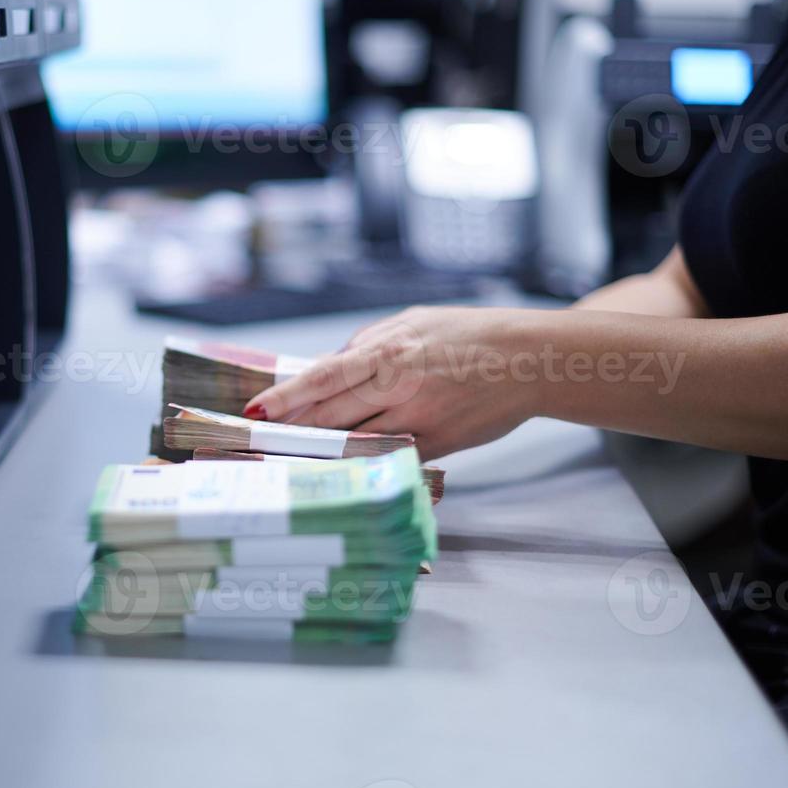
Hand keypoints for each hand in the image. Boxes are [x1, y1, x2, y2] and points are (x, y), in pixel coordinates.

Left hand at [244, 306, 544, 459]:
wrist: (530, 360)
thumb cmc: (470, 335)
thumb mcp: (414, 322)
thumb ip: (368, 343)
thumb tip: (328, 365)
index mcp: (390, 351)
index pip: (324, 377)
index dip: (287, 396)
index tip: (257, 410)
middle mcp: (399, 386)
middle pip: (332, 415)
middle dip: (293, 429)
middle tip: (261, 438)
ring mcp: (418, 420)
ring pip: (356, 441)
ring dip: (320, 449)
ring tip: (289, 454)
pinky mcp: (438, 445)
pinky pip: (389, 457)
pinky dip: (362, 461)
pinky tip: (339, 465)